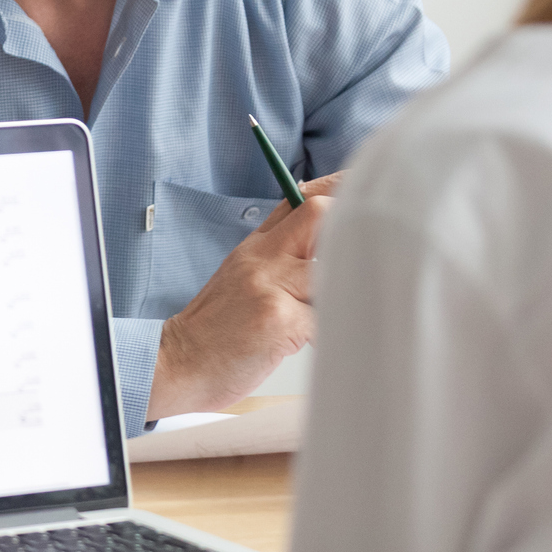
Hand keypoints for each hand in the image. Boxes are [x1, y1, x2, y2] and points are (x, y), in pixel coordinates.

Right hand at [144, 172, 342, 421]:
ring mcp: (269, 285)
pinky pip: (325, 318)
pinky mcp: (278, 319)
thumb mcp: (241, 278)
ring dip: (340, 293)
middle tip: (372, 251)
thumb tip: (325, 244)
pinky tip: (308, 345)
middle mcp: (261, 258)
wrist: (179, 363)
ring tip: (329, 315)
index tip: (362, 189)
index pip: (297, 199)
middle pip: (318, 215)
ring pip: (331, 269)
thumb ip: (278, 258)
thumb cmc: (216, 331)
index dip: (334, 188)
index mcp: (254, 247)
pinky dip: (328, 333)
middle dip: (350, 226)